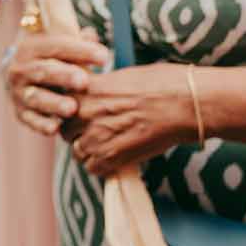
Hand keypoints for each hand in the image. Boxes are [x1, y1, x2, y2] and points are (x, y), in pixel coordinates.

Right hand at [4, 31, 108, 136]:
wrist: (17, 75)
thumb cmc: (47, 58)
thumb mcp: (57, 44)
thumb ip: (76, 40)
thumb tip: (91, 35)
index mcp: (31, 47)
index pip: (56, 46)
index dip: (80, 50)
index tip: (103, 57)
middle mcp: (21, 69)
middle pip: (43, 71)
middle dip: (64, 76)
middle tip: (83, 81)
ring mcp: (19, 92)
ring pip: (36, 97)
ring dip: (53, 103)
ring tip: (71, 108)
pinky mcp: (20, 113)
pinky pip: (30, 120)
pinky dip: (41, 124)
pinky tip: (55, 128)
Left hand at [64, 62, 194, 178]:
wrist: (184, 103)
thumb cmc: (161, 83)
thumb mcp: (122, 76)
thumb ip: (101, 88)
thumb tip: (96, 94)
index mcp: (85, 88)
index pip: (60, 104)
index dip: (70, 111)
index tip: (80, 114)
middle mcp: (84, 112)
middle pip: (65, 130)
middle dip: (76, 133)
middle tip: (93, 132)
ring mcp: (96, 136)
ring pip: (77, 152)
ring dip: (89, 151)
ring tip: (107, 147)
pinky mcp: (111, 157)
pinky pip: (93, 169)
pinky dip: (101, 166)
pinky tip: (115, 158)